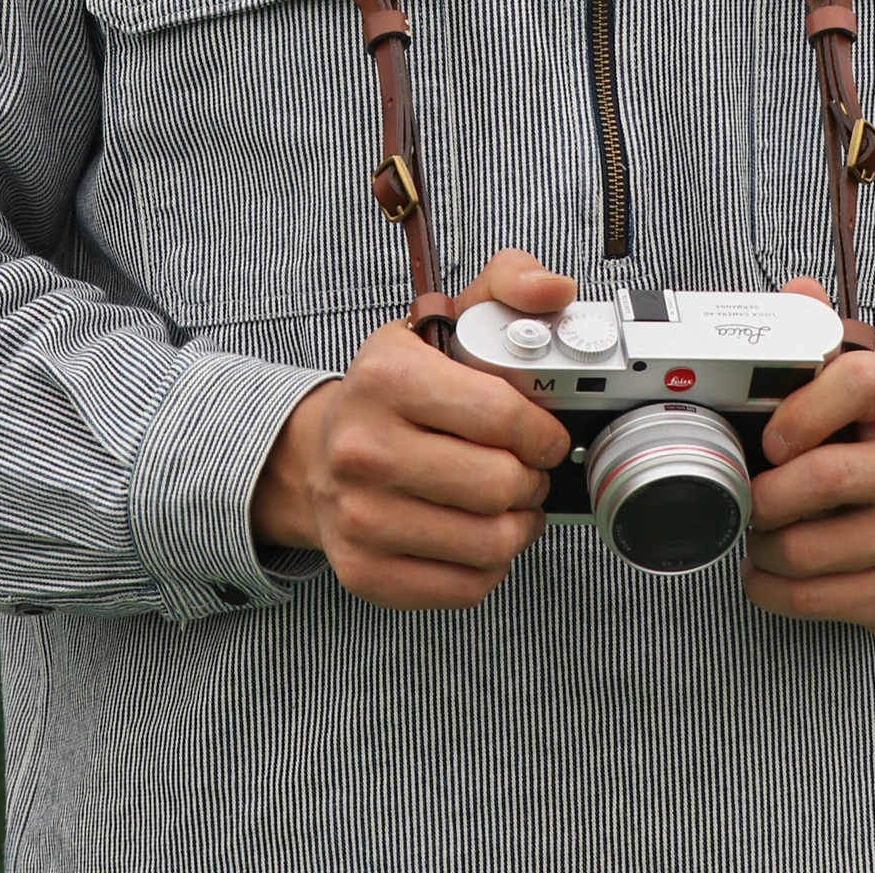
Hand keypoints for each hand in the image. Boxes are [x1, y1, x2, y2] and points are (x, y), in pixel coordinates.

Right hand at [250, 249, 574, 609]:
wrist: (317, 454)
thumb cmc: (394, 390)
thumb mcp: (445, 320)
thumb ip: (508, 287)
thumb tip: (556, 289)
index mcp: (386, 378)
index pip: (501, 415)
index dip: (543, 429)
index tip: (546, 432)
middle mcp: (363, 448)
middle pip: (500, 485)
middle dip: (532, 477)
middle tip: (527, 467)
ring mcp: (359, 517)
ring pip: (492, 542)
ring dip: (519, 524)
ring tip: (510, 501)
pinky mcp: (366, 572)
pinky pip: (468, 586)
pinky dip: (490, 565)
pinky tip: (478, 533)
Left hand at [742, 280, 874, 640]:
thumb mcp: (868, 392)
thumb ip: (823, 340)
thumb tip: (797, 290)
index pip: (857, 381)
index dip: (799, 409)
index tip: (769, 438)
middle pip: (826, 478)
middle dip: (763, 493)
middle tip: (742, 494)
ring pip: (811, 549)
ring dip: (761, 545)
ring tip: (753, 532)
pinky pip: (818, 600)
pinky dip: (771, 589)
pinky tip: (765, 572)